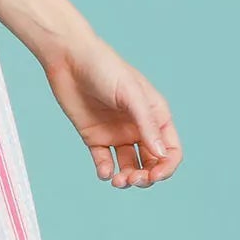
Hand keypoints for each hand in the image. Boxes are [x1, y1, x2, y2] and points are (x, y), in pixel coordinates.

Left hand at [41, 36, 181, 187]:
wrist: (69, 58)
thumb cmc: (105, 68)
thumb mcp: (131, 95)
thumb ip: (147, 125)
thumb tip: (162, 154)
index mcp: (155, 115)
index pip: (170, 150)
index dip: (166, 167)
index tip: (154, 176)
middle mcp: (138, 127)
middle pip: (151, 163)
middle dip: (146, 177)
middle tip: (133, 179)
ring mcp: (117, 133)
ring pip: (129, 166)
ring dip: (127, 178)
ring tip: (118, 180)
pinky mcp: (95, 137)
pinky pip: (104, 161)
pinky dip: (106, 171)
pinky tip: (104, 172)